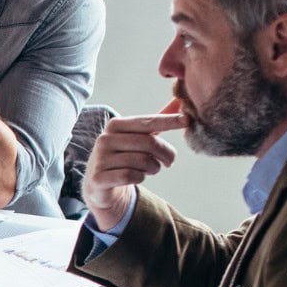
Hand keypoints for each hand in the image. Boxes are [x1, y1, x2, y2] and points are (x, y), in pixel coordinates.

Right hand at [81, 113, 188, 229]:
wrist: (100, 185)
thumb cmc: (125, 157)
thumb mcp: (138, 138)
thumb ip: (156, 122)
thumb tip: (178, 101)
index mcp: (115, 125)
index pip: (148, 121)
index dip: (168, 121)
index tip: (187, 120)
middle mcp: (105, 139)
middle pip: (149, 142)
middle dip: (166, 153)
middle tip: (170, 161)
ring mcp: (100, 159)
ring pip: (142, 161)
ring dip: (153, 168)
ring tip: (149, 169)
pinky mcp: (99, 178)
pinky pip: (132, 176)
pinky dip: (140, 178)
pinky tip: (137, 177)